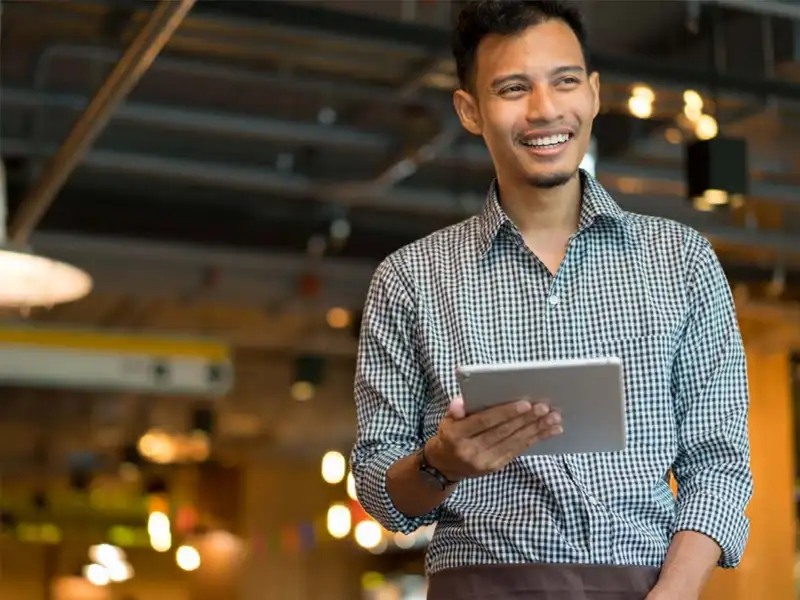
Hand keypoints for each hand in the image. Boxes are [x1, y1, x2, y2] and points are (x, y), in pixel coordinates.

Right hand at [424, 396, 562, 480]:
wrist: (445, 466)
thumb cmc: (450, 435)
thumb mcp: (446, 420)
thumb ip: (455, 410)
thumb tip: (461, 402)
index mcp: (457, 436)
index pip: (484, 422)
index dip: (505, 413)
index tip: (525, 404)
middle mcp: (471, 451)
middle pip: (503, 432)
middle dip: (526, 420)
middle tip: (545, 408)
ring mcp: (485, 462)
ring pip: (515, 442)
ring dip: (537, 429)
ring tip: (553, 418)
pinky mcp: (496, 466)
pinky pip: (518, 450)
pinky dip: (536, 439)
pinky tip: (550, 431)